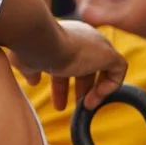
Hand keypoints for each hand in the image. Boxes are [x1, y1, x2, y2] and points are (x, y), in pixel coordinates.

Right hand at [9, 20, 125, 112]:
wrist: (41, 40)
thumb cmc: (29, 49)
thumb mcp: (26, 61)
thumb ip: (31, 69)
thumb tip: (34, 81)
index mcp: (64, 36)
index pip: (67, 59)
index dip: (62, 80)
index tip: (58, 99)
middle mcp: (83, 37)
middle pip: (85, 64)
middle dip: (79, 87)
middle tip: (73, 105)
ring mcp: (97, 44)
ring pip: (102, 68)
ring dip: (93, 90)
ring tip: (85, 108)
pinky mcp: (108, 53)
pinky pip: (119, 69)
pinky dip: (110, 86)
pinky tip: (94, 98)